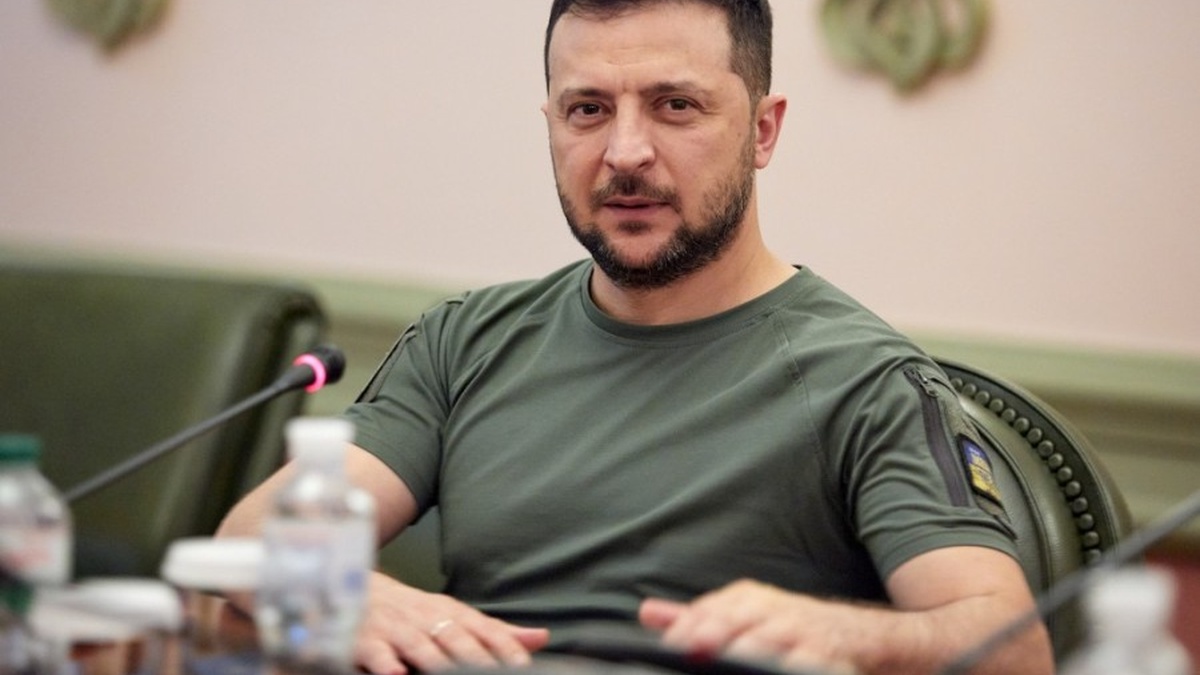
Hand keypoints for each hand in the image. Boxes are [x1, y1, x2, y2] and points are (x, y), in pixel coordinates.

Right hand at [355, 572, 549, 674]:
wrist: (356, 589)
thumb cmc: (414, 613)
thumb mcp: (455, 617)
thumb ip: (496, 633)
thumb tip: (540, 638)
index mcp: (452, 614)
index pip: (485, 631)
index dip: (505, 648)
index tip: (523, 666)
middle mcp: (427, 619)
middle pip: (456, 638)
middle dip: (476, 659)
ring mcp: (396, 629)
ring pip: (420, 646)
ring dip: (436, 662)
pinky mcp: (365, 641)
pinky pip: (376, 653)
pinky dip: (385, 662)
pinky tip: (396, 674)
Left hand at [639, 579, 860, 674]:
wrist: (866, 635)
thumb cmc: (793, 628)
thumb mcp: (744, 615)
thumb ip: (696, 618)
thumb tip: (647, 614)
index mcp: (744, 599)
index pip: (705, 612)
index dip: (686, 631)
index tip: (672, 648)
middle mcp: (769, 610)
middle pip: (729, 624)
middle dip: (710, 638)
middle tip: (693, 653)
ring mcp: (798, 633)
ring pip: (763, 644)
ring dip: (745, 653)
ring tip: (733, 662)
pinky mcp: (825, 657)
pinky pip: (804, 664)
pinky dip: (790, 667)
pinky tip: (777, 669)